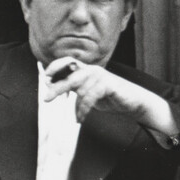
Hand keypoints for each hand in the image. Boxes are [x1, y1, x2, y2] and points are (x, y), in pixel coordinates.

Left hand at [45, 58, 175, 135]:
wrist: (133, 101)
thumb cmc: (109, 97)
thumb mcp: (88, 92)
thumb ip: (75, 89)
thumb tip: (53, 88)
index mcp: (86, 69)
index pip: (67, 61)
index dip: (55, 66)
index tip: (45, 76)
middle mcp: (92, 70)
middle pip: (70, 77)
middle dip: (57, 88)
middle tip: (46, 99)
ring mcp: (100, 76)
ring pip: (80, 90)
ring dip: (77, 107)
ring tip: (77, 118)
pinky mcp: (108, 84)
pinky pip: (89, 97)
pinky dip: (83, 109)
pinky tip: (81, 118)